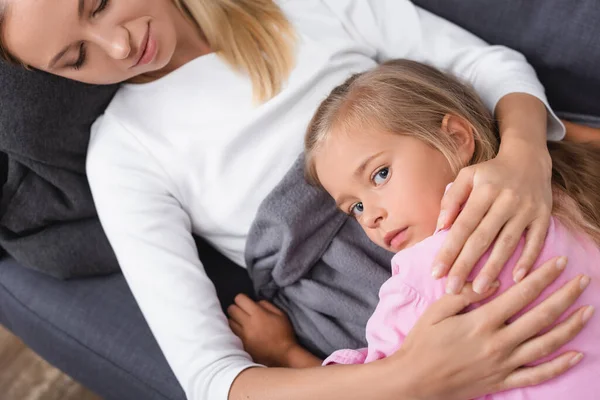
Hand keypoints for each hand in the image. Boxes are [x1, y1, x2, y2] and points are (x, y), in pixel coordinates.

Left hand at [228, 294, 297, 366]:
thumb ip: (266, 305)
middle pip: (231, 309)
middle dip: (236, 307)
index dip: (242, 298)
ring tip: (241, 321)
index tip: (246, 302)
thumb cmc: (284, 333)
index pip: (240, 299)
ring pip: (229, 322)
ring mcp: (243, 336)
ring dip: (234, 319)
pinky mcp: (241, 345)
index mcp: (258, 314)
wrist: (283, 355)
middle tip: (242, 311)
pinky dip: (234, 330)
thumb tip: (254, 302)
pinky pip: (232, 334)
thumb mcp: (280, 314)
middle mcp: (248, 324)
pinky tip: (242, 331)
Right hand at [393, 256, 591, 399]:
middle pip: (541, 317)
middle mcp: (498, 343)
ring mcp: (503, 365)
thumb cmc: (422, 343)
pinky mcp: (502, 382)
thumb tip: (492, 282)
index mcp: (481, 322)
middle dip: (565, 296)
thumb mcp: (436, 312)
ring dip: (570, 327)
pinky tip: (576, 355)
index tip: (559, 262)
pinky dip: (559, 367)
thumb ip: (464, 296)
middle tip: (583, 280)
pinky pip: (537, 376)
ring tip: (588, 311)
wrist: (415, 381)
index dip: (543, 277)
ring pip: (546, 345)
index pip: (521, 294)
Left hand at [433, 138, 552, 293]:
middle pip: (482, 238)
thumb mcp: (467, 176)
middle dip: (465, 265)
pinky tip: (517, 279)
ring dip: (493, 269)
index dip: (449, 250)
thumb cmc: (491, 172)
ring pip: (507, 244)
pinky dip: (527, 260)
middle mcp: (505, 201)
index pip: (462, 226)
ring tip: (478, 290)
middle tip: (452, 289)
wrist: (529, 158)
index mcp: (483, 191)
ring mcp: (526, 210)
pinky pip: (535, 242)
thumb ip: (451, 199)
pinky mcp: (543, 216)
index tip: (436, 272)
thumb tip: (440, 227)